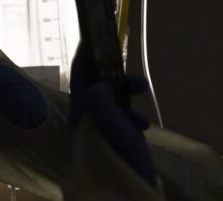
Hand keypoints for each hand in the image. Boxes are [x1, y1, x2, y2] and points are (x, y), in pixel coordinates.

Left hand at [69, 49, 156, 186]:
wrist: (123, 199)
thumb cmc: (115, 161)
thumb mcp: (108, 127)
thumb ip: (101, 101)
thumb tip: (99, 84)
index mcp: (81, 116)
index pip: (79, 79)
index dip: (85, 58)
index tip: (92, 39)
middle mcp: (86, 124)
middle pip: (97, 92)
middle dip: (117, 83)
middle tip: (138, 82)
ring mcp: (99, 138)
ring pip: (111, 109)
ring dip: (127, 103)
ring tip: (143, 112)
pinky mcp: (113, 149)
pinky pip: (120, 126)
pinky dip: (132, 121)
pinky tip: (143, 128)